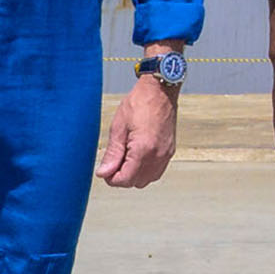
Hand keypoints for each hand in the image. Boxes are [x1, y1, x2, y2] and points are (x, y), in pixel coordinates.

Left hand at [100, 72, 179, 187]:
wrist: (160, 90)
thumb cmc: (139, 103)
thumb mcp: (119, 127)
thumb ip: (112, 154)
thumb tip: (103, 173)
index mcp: (143, 150)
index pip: (125, 180)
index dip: (111, 179)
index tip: (105, 171)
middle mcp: (158, 156)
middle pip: (136, 183)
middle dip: (123, 177)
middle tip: (114, 161)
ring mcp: (166, 154)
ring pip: (148, 179)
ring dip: (135, 174)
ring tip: (125, 157)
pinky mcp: (170, 151)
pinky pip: (157, 171)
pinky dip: (145, 169)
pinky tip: (137, 155)